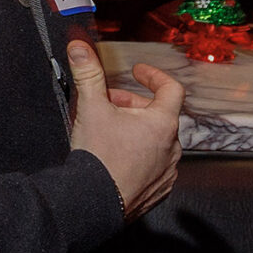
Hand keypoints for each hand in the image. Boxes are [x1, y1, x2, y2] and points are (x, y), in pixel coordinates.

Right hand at [67, 41, 184, 220]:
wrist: (93, 203)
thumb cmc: (99, 158)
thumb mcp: (91, 108)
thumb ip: (88, 74)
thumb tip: (80, 48)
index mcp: (162, 123)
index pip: (171, 88)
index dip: (153, 76)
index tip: (138, 73)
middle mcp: (172, 147)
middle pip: (158, 114)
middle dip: (133, 104)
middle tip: (108, 104)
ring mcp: (167, 171)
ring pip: (156, 140)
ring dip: (137, 131)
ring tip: (110, 132)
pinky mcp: (158, 190)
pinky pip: (154, 165)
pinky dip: (139, 156)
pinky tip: (117, 158)